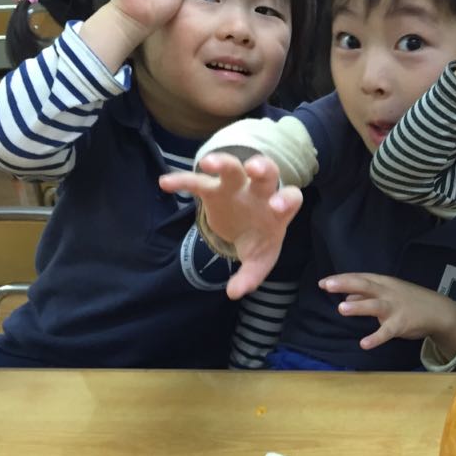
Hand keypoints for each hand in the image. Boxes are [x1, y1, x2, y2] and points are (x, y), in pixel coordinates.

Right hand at [158, 152, 302, 299]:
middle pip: (267, 173)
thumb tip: (234, 292)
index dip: (286, 199)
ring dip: (222, 163)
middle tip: (254, 168)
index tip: (276, 207)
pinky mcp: (212, 189)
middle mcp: (259, 193)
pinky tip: (165, 183)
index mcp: (278, 210)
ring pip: (232, 168)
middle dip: (262, 167)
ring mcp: (236, 188)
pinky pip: (197, 181)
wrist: (244, 227)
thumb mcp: (258, 260)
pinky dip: (182, 180)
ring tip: (208, 164)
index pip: (291, 198)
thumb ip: (250, 276)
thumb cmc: (258, 240)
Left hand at [319, 273, 455, 350]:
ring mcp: (394, 308)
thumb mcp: (389, 292)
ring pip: (375, 305)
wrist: (438, 311)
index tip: (323, 282)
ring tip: (341, 308)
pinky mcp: (401, 324)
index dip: (342, 279)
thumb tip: (347, 294)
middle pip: (365, 285)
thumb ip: (368, 293)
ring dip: (359, 306)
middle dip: (345, 284)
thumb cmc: (410, 300)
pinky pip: (386, 331)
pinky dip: (375, 338)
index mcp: (384, 283)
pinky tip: (364, 344)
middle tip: (327, 285)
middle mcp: (387, 292)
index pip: (360, 278)